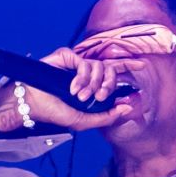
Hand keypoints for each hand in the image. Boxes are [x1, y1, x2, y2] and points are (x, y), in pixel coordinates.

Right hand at [0, 49, 145, 131]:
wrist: (33, 104)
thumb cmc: (55, 112)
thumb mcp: (84, 120)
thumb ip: (107, 116)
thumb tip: (127, 108)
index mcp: (93, 86)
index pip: (114, 74)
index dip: (127, 69)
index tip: (141, 68)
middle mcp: (86, 73)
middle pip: (111, 69)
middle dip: (108, 85)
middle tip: (98, 97)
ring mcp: (77, 63)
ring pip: (99, 66)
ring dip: (92, 84)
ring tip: (80, 96)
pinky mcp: (67, 56)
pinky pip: (85, 62)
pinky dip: (82, 77)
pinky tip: (72, 88)